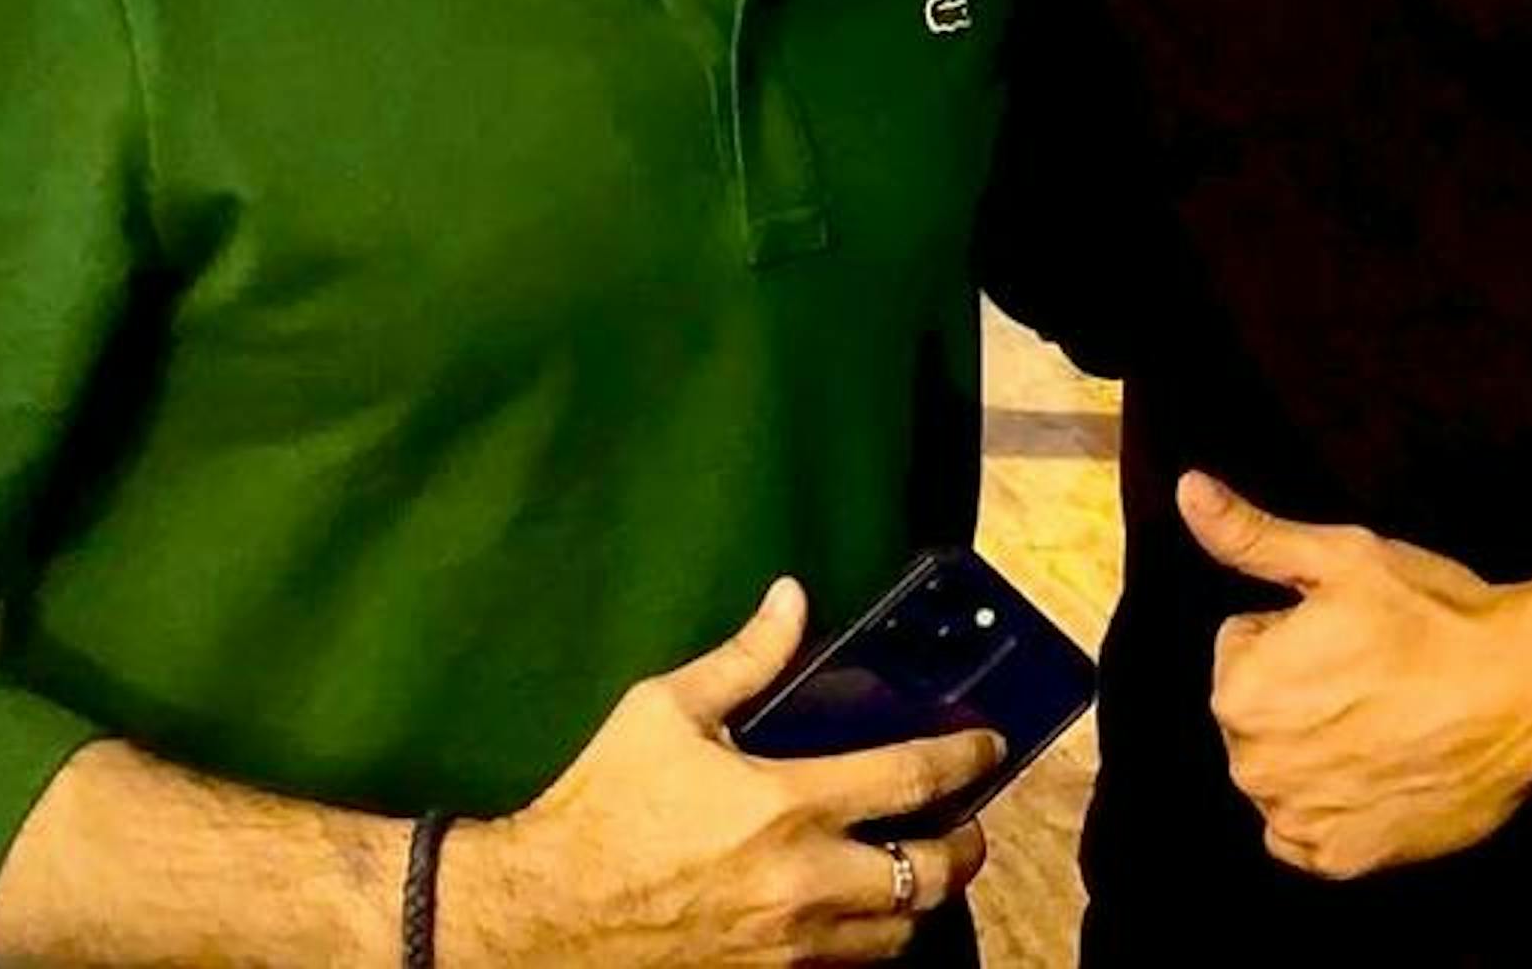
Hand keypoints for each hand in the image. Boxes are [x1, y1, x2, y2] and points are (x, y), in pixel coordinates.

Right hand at [455, 578, 995, 967]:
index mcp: (788, 804)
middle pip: (930, 875)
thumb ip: (744, 658)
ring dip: (920, 904)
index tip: (991, 745)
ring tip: (921, 875)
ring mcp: (787, 944)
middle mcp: (804, 881)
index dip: (968, 759)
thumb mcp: (664, 711)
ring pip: (897, 937)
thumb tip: (791, 598)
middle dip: (965, 849)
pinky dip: (867, 943)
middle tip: (967, 827)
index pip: (913, 778)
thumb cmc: (601, 806)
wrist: (540, 916)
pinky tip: (859, 918)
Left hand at [1185, 472, 1531, 880]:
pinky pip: (1310, 834)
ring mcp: (1298, 822)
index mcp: (1240, 691)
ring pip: (1285, 772)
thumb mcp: (1341, 558)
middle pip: (1260, 714)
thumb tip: (1187, 490)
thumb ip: (1251, 536)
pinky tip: (1387, 773)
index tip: (1356, 633)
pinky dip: (1339, 810)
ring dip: (1319, 751)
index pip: (1244, 647)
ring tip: (1391, 721)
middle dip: (1302, 694)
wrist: (1526, 691)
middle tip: (1378, 675)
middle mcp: (1253, 766)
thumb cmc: (1434, 618)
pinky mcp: (1342, 862)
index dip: (1299, 632)